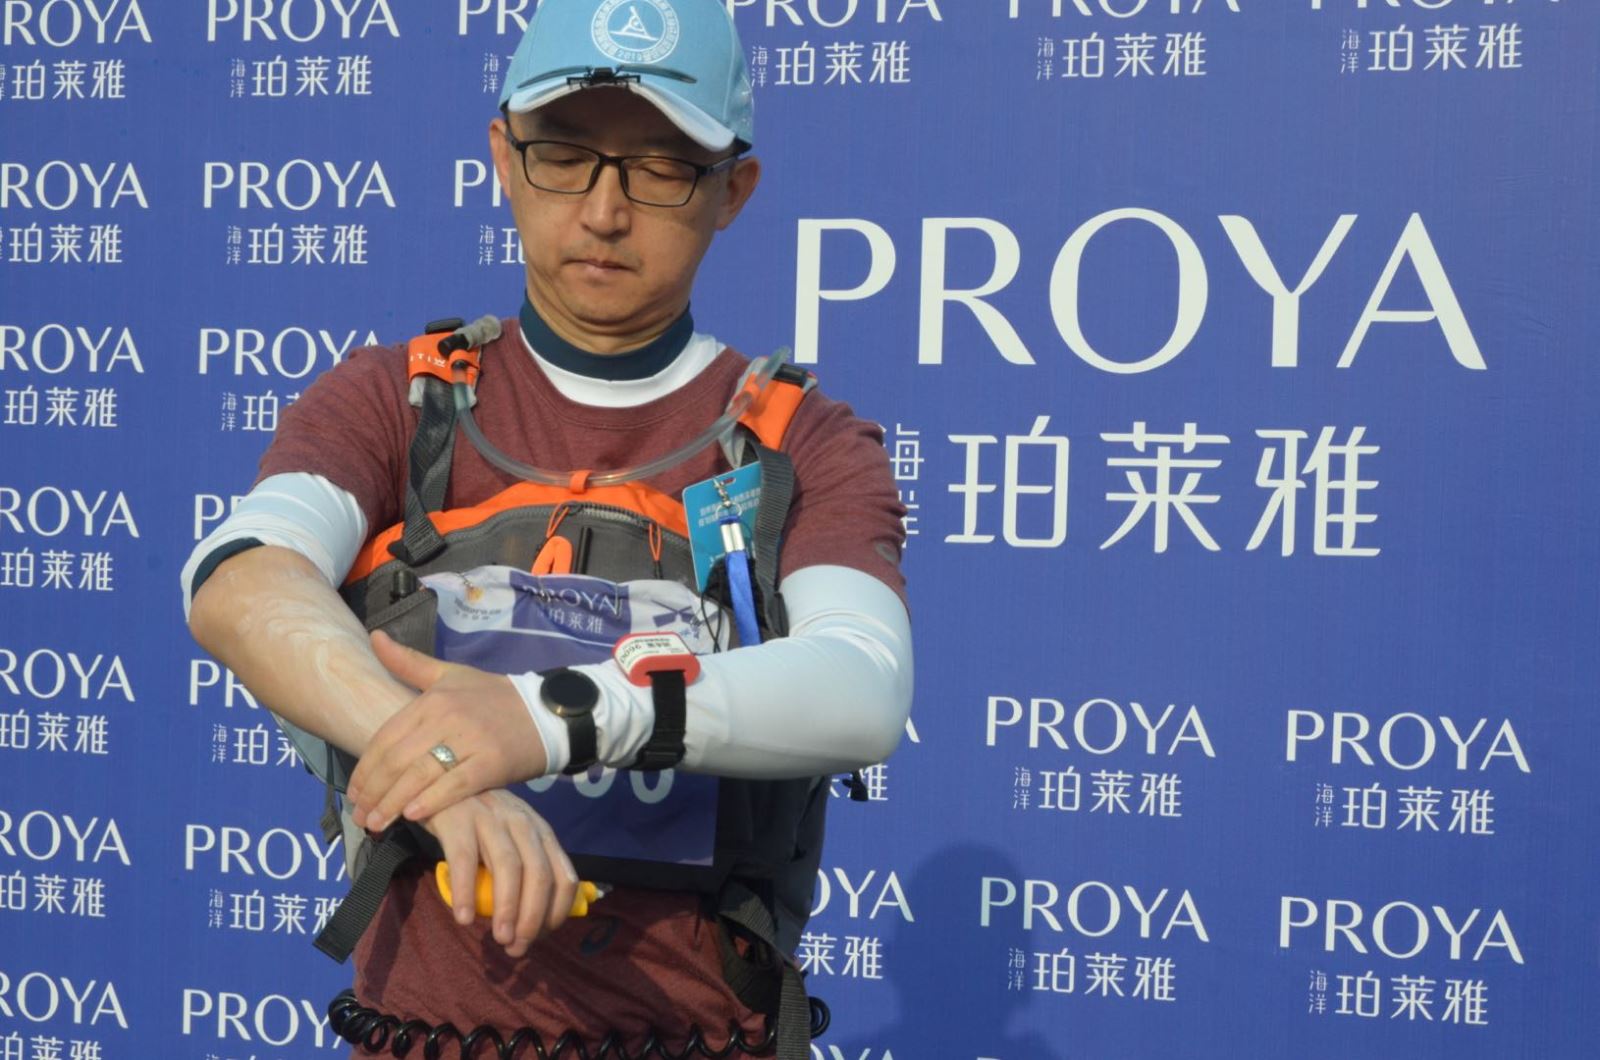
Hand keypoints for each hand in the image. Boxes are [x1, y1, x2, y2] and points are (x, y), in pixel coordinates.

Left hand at [346, 630, 548, 831]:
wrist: (547, 711)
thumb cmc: (493, 696)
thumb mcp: (450, 674)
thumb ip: (409, 662)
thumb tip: (374, 636)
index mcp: (432, 699)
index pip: (385, 738)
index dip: (364, 769)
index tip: (353, 793)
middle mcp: (447, 717)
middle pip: (397, 760)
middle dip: (372, 793)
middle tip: (359, 816)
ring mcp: (470, 740)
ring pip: (420, 776)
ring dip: (392, 804)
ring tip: (376, 824)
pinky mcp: (491, 763)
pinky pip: (454, 785)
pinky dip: (431, 802)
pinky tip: (413, 815)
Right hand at [420, 790, 577, 956]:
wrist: (441, 785)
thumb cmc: (481, 823)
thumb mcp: (514, 841)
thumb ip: (528, 871)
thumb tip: (539, 923)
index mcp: (541, 833)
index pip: (564, 876)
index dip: (556, 912)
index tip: (539, 938)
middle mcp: (522, 824)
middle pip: (539, 875)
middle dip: (532, 917)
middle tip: (517, 947)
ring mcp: (491, 819)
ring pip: (508, 867)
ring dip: (507, 908)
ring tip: (499, 938)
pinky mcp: (459, 820)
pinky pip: (464, 860)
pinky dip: (466, 892)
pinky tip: (464, 918)